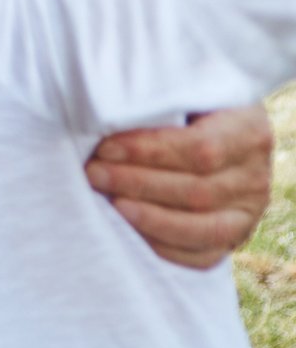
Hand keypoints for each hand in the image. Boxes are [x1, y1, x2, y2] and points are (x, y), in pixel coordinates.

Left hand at [87, 105, 276, 267]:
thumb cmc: (186, 108)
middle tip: (92, 172)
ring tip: (107, 202)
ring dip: (147, 217)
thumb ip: (161, 95)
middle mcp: (256, 177)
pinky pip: (200, 256)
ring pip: (200, 227)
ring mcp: (248, 213)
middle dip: (136, 183)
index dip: (149, 151)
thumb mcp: (185, 90)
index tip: (105, 147)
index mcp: (249, 131)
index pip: (201, 148)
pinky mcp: (232, 240)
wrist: (216, 137)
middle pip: (196, 190)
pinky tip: (126, 229)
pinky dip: (160, 246)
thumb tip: (113, 101)